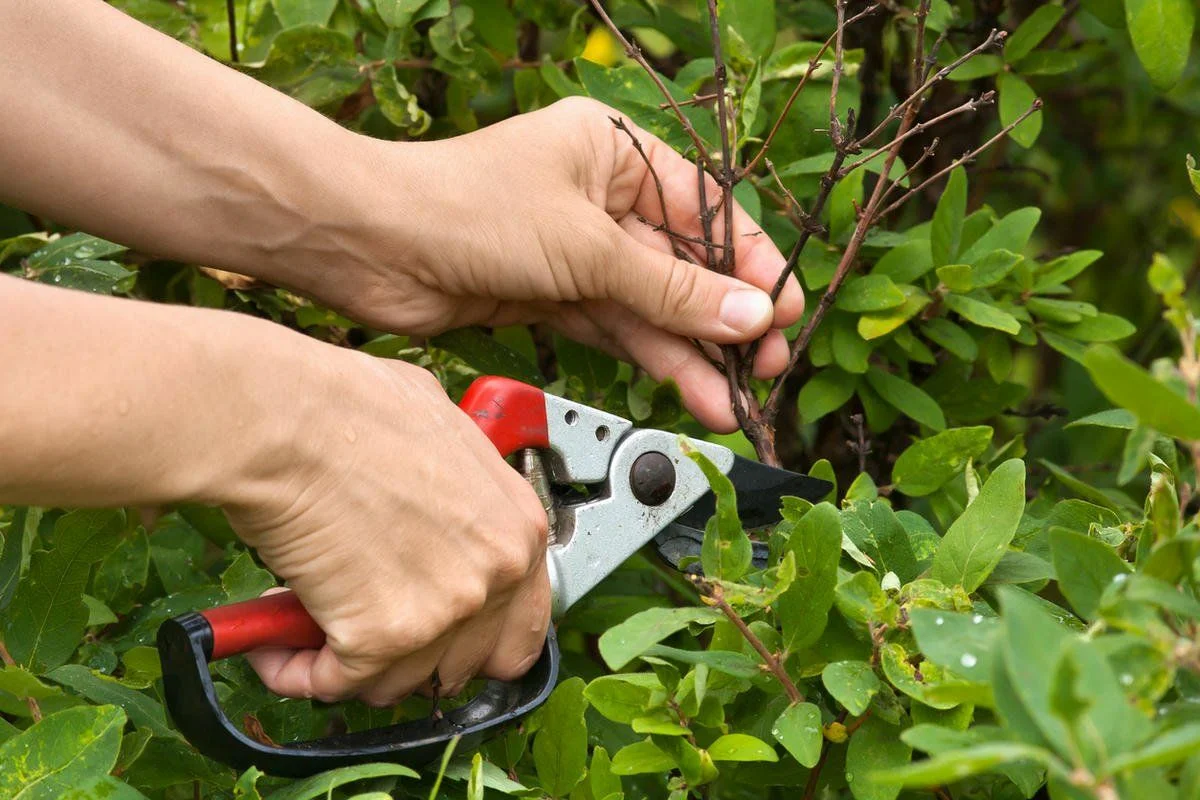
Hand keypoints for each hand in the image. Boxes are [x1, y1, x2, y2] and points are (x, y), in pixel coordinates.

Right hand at [225, 344, 549, 704]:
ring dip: (349, 663)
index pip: (521, 627)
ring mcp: (445, 610)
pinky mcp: (384, 637)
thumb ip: (460, 489)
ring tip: (308, 623)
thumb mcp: (440, 433)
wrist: (284, 420)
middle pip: (461, 663)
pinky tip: (271, 641)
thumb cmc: (347, 409)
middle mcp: (496, 573)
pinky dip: (295, 671)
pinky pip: (334, 683)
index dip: (470, 637)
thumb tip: (442, 507)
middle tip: (364, 625)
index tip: (432, 634)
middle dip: (410, 654)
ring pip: (398, 681)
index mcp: (518, 527)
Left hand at [325, 98, 805, 431]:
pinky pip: (616, 327)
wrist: (370, 247)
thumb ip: (671, 290)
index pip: (704, 210)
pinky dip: (650, 359)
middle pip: (681, 264)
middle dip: (724, 319)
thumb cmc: (466, 209)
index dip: (748, 264)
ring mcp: (573, 249)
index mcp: (614, 151)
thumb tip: (751, 315)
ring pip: (650, 305)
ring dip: (692, 352)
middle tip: (766, 366)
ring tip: (734, 399)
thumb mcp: (588, 248)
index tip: (785, 310)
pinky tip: (689, 389)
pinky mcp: (549, 293)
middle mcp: (598, 196)